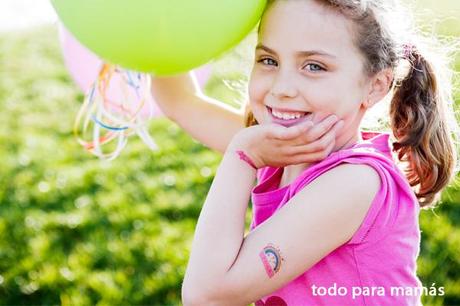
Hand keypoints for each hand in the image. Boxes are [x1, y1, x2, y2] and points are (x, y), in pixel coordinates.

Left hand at [228, 115, 344, 168]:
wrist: (243, 152)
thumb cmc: (263, 150)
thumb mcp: (283, 153)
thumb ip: (295, 147)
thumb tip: (307, 136)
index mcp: (296, 158)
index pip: (320, 154)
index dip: (331, 142)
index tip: (337, 130)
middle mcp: (292, 153)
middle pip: (318, 146)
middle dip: (332, 133)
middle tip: (339, 120)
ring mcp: (283, 146)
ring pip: (309, 139)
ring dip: (322, 128)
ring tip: (331, 117)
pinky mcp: (273, 136)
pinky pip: (290, 135)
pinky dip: (302, 129)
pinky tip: (310, 122)